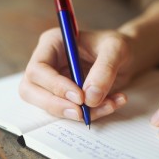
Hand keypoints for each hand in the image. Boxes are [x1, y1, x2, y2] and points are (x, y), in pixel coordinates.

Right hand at [19, 28, 133, 120]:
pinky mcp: (66, 97)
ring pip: (50, 106)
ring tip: (110, 104)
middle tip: (81, 113)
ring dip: (79, 113)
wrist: (127, 57)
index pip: (38, 69)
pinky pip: (70, 111)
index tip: (79, 97)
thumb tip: (89, 98)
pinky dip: (92, 114)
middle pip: (32, 91)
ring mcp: (54, 82)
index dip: (55, 86)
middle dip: (56, 106)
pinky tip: (113, 103)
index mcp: (52, 43)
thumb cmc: (117, 46)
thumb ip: (104, 70)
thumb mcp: (116, 49)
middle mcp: (48, 63)